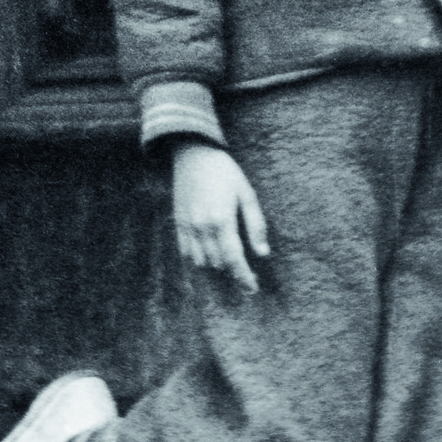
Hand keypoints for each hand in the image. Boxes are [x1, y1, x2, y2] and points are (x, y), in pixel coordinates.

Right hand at [168, 140, 269, 288]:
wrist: (193, 153)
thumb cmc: (225, 172)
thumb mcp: (247, 194)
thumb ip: (256, 225)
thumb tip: (263, 254)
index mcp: (222, 220)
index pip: (234, 259)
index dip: (244, 277)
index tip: (253, 288)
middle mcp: (202, 227)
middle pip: (219, 263)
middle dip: (233, 271)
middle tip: (247, 273)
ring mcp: (187, 227)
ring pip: (201, 262)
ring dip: (216, 265)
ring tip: (229, 260)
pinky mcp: (178, 223)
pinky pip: (186, 252)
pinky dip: (198, 258)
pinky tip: (210, 253)